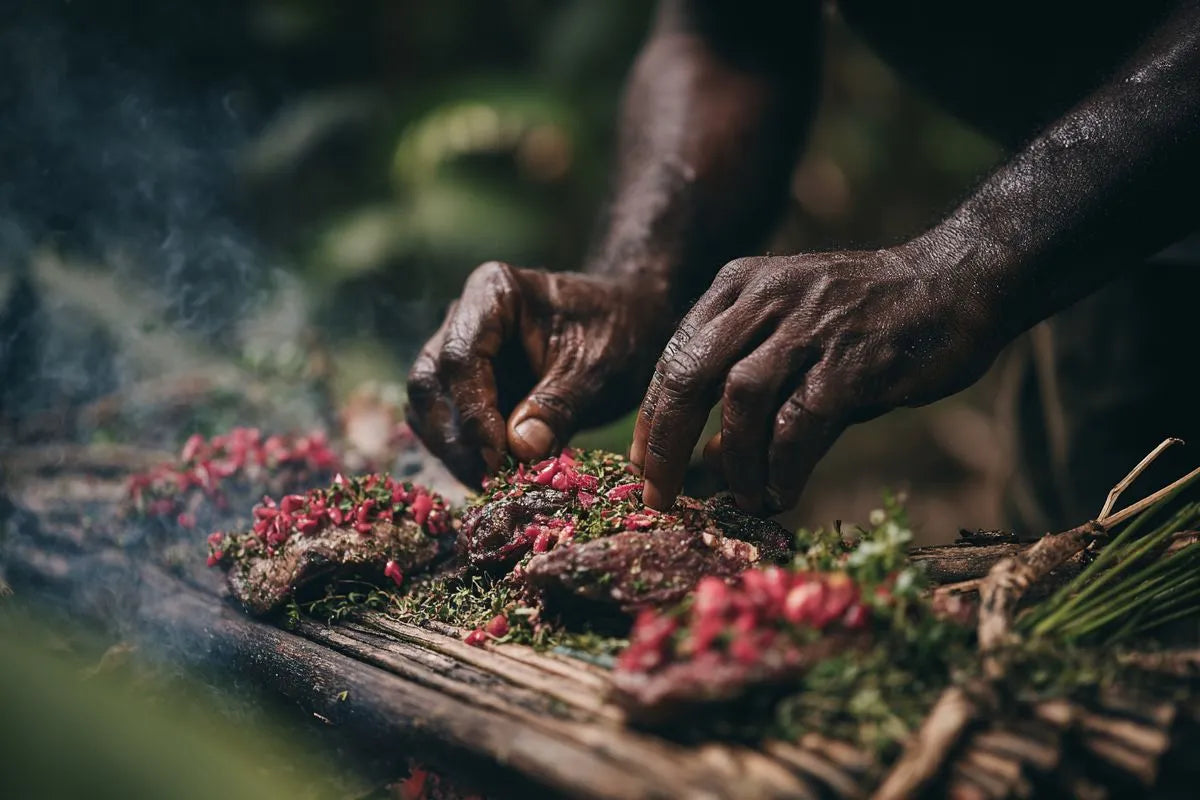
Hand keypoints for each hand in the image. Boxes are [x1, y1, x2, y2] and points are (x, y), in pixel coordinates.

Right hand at [407, 261, 671, 485]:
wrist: (630, 323)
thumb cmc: (617, 333)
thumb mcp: (597, 368)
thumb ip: (558, 406)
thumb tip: (520, 452)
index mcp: (493, 292)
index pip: (460, 357)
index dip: (473, 413)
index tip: (498, 458)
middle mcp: (463, 316)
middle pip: (431, 382)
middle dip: (456, 437)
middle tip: (490, 481)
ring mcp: (458, 349)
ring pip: (428, 405)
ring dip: (453, 449)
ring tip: (492, 484)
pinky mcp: (465, 383)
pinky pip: (445, 420)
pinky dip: (462, 451)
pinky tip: (492, 477)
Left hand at [631, 242, 1001, 511]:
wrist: (959, 283)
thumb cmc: (869, 320)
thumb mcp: (795, 338)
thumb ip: (750, 395)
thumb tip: (709, 460)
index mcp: (740, 286)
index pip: (675, 357)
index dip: (652, 418)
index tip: (643, 466)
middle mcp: (766, 298)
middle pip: (689, 375)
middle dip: (666, 444)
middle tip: (660, 494)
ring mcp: (810, 325)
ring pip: (739, 399)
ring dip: (734, 460)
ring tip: (742, 497)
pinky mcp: (852, 360)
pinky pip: (799, 424)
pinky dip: (783, 466)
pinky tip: (783, 491)